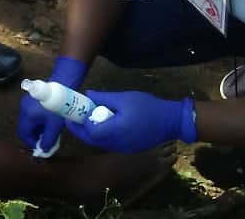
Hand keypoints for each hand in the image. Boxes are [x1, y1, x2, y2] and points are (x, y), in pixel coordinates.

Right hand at [17, 93, 65, 150]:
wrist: (63, 84)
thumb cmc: (60, 107)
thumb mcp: (55, 127)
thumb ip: (48, 140)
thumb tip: (44, 150)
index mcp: (28, 115)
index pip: (24, 134)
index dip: (32, 143)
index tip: (42, 147)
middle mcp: (24, 108)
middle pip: (25, 128)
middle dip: (35, 136)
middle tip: (46, 140)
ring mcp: (26, 103)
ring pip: (29, 122)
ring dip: (37, 129)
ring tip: (49, 131)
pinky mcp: (31, 99)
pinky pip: (31, 115)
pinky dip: (38, 122)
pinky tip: (48, 122)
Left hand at [65, 90, 196, 153]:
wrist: (171, 121)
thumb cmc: (148, 107)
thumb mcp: (124, 98)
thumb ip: (104, 98)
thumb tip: (87, 95)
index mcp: (115, 131)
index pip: (90, 132)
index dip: (79, 124)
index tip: (73, 113)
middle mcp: (116, 143)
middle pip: (92, 140)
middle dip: (81, 129)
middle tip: (74, 117)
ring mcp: (122, 148)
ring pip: (99, 143)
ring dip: (91, 132)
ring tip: (87, 118)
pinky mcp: (128, 149)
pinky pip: (109, 144)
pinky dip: (102, 135)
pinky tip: (103, 123)